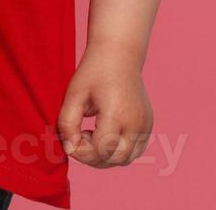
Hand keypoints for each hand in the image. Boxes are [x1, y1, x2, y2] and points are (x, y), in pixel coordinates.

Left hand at [57, 42, 152, 167]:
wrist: (119, 55)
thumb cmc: (94, 72)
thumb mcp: (73, 94)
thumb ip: (67, 124)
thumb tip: (69, 149)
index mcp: (117, 114)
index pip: (101, 150)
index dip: (81, 151)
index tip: (71, 137)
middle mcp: (136, 123)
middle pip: (115, 159)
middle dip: (93, 156)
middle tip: (80, 135)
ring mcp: (145, 126)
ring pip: (126, 159)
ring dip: (105, 156)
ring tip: (91, 133)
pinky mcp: (148, 126)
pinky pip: (134, 151)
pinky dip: (117, 150)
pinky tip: (104, 133)